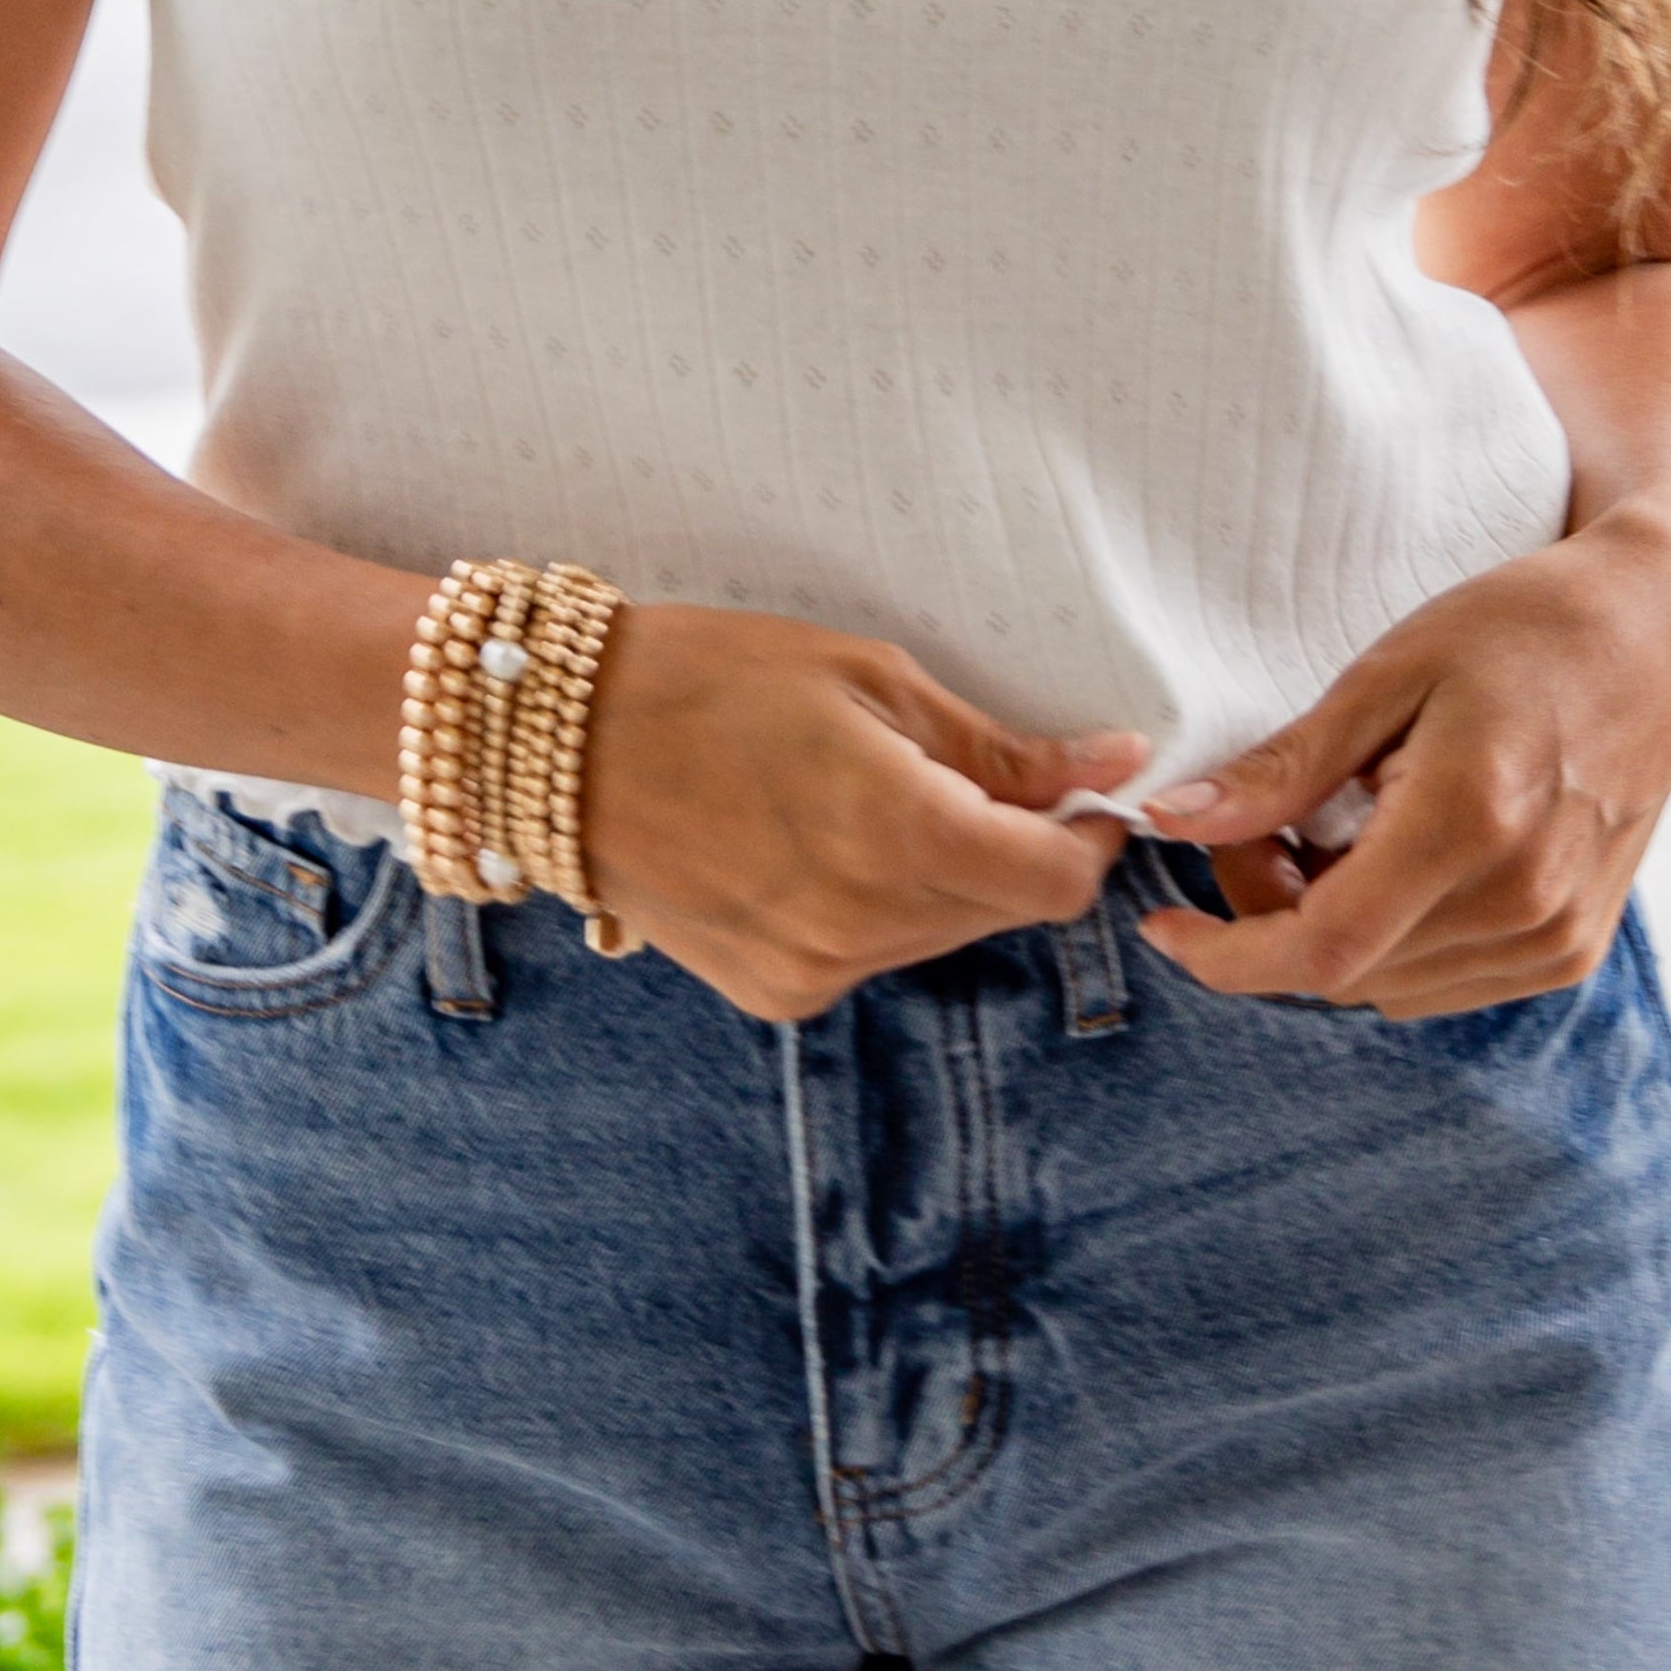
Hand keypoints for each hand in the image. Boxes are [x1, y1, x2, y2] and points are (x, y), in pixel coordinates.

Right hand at [581, 603, 1144, 1020]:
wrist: (561, 747)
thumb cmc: (713, 679)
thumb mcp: (867, 678)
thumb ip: (994, 748)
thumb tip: (1108, 767)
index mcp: (894, 834)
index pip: (1056, 883)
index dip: (1088, 835)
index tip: (1084, 786)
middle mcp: (860, 926)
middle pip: (1005, 909)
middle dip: (1017, 844)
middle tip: (972, 768)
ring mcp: (813, 972)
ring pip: (943, 935)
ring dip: (949, 874)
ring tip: (878, 794)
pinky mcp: (774, 993)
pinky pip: (874, 955)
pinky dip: (881, 905)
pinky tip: (824, 841)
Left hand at [1136, 504, 1670, 1019]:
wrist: (1655, 641)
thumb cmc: (1517, 631)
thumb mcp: (1387, 673)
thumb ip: (1285, 766)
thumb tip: (1173, 821)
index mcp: (1471, 824)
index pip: (1321, 949)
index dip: (1228, 954)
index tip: (1164, 926)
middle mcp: (1522, 902)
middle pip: (1347, 974)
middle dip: (1271, 920)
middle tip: (1256, 828)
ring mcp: (1557, 937)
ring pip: (1390, 988)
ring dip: (1332, 935)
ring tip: (1326, 833)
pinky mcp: (1574, 949)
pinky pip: (1443, 983)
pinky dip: (1391, 941)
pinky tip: (1387, 860)